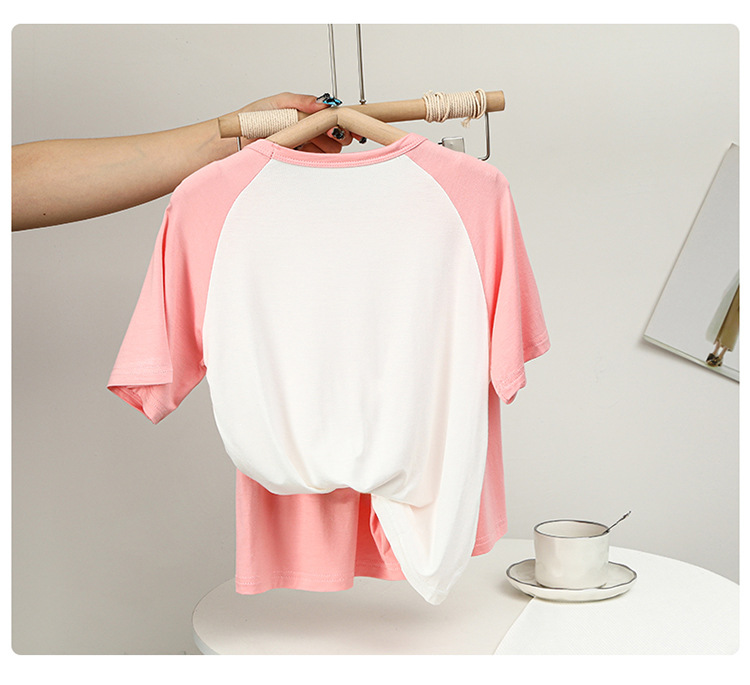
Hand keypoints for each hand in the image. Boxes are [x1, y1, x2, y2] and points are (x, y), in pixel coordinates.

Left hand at [232, 92, 355, 152]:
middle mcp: (307, 131)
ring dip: (326, 147)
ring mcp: (304, 147)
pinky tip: (305, 152)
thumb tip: (323, 102)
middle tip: (333, 135)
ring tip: (310, 142)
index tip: (345, 125)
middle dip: (338, 134)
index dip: (342, 121)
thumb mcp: (278, 103)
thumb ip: (302, 101)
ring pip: (330, 150)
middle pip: (336, 135)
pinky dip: (315, 157)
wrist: (235, 141)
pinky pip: (315, 161)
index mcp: (305, 114)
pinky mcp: (298, 161)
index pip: (333, 117)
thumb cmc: (252, 120)